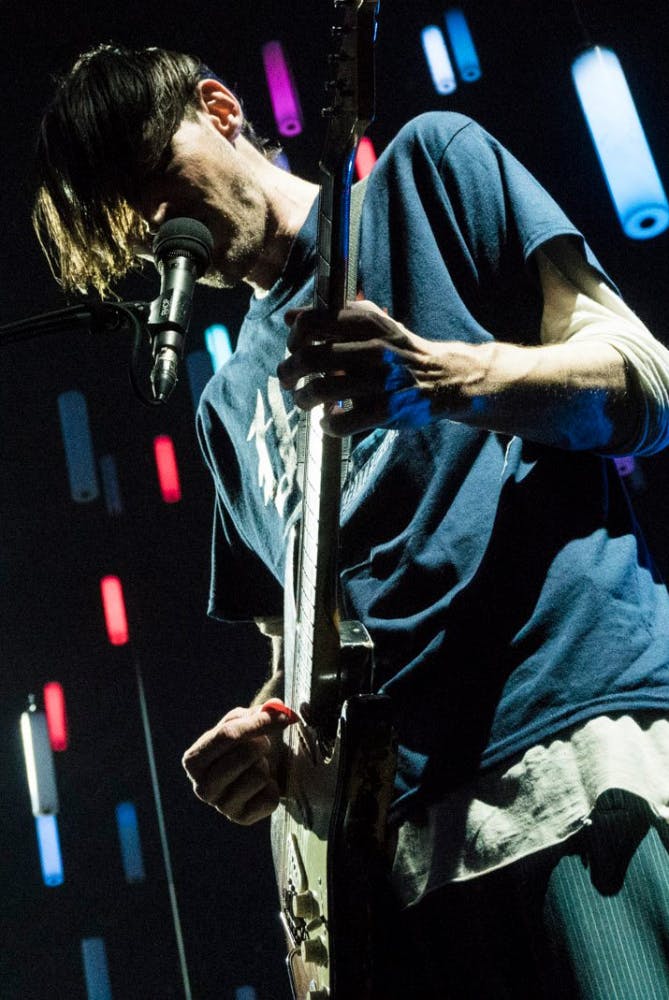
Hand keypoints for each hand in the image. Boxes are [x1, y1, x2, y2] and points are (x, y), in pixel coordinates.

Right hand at [181, 704, 293, 825]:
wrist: (258, 773)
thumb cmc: (244, 743)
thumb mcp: (244, 722)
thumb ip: (258, 712)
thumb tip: (276, 706)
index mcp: (194, 760)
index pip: (226, 735)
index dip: (257, 723)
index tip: (283, 716)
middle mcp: (201, 787)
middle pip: (243, 754)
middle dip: (261, 744)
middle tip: (261, 745)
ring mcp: (221, 806)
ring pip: (259, 775)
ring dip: (265, 765)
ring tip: (257, 766)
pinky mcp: (242, 819)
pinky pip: (269, 797)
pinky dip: (273, 787)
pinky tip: (262, 787)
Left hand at [278, 300, 456, 435]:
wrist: (445, 377)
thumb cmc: (399, 350)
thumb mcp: (375, 323)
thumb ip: (334, 317)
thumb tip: (291, 317)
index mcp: (367, 323)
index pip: (313, 322)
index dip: (294, 338)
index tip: (293, 349)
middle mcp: (373, 348)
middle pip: (309, 359)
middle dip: (288, 372)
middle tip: (287, 380)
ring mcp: (381, 381)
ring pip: (321, 390)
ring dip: (303, 399)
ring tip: (303, 401)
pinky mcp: (387, 410)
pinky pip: (341, 422)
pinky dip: (327, 424)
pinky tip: (328, 420)